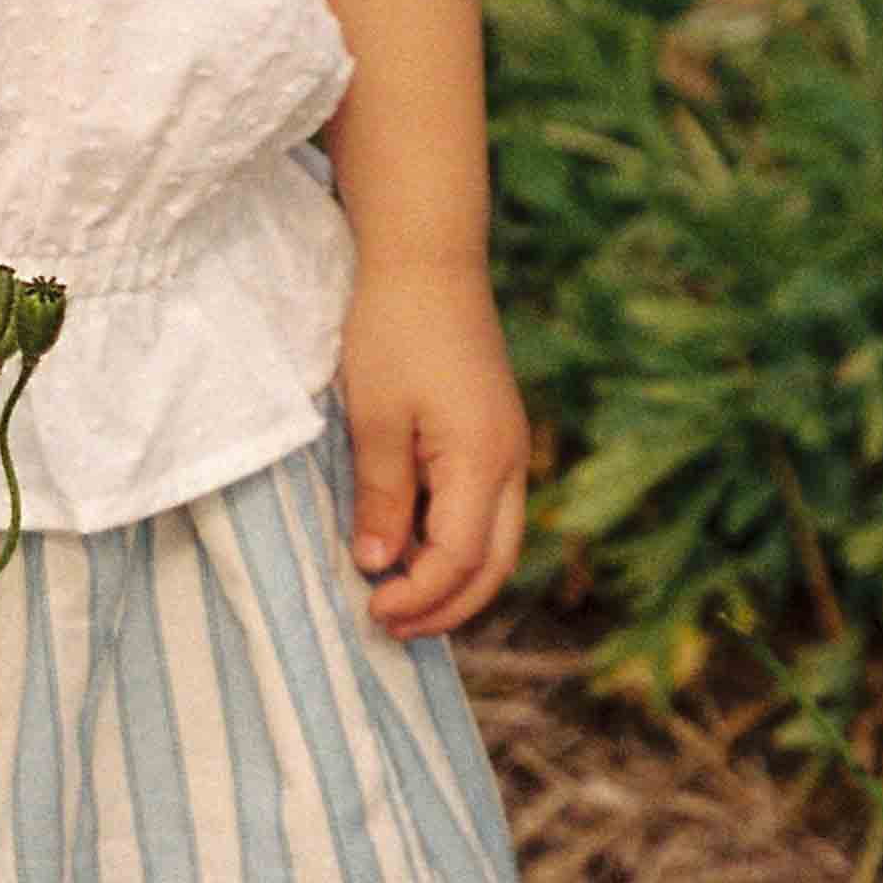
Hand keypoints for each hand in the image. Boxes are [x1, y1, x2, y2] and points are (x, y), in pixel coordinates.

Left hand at [337, 256, 529, 638]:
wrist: (426, 256)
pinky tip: (415, 545)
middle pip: (495, 564)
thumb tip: (380, 567)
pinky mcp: (494, 431)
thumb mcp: (374, 418)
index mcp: (483, 460)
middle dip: (448, 606)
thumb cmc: (392, 328)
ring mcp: (509, 445)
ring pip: (498, 539)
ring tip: (403, 598)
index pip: (460, 560)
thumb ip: (382, 498)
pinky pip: (488, 508)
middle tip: (391, 627)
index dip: (419, 596)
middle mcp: (511, 460)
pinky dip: (457, 541)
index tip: (372, 611)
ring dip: (456, 578)